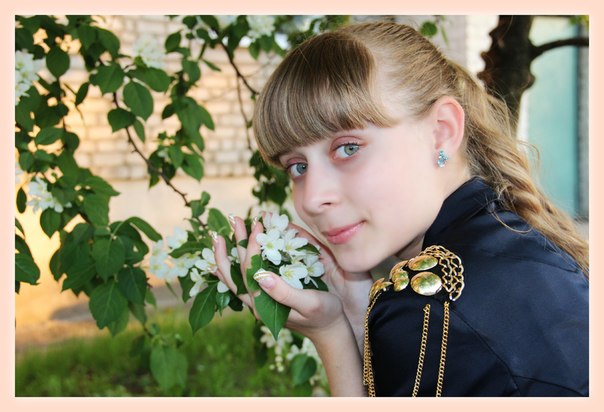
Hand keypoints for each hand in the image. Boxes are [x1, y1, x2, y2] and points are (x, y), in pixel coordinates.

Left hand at [211, 214, 346, 341]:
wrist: (329, 328)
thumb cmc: (324, 314)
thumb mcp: (309, 303)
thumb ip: (284, 292)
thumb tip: (261, 276)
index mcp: (265, 305)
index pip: (251, 270)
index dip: (252, 245)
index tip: (258, 225)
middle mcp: (257, 303)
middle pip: (238, 270)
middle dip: (235, 243)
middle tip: (234, 219)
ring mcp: (259, 299)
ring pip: (236, 275)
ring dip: (230, 253)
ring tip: (224, 232)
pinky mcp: (265, 295)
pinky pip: (243, 279)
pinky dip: (234, 265)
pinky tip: (229, 254)